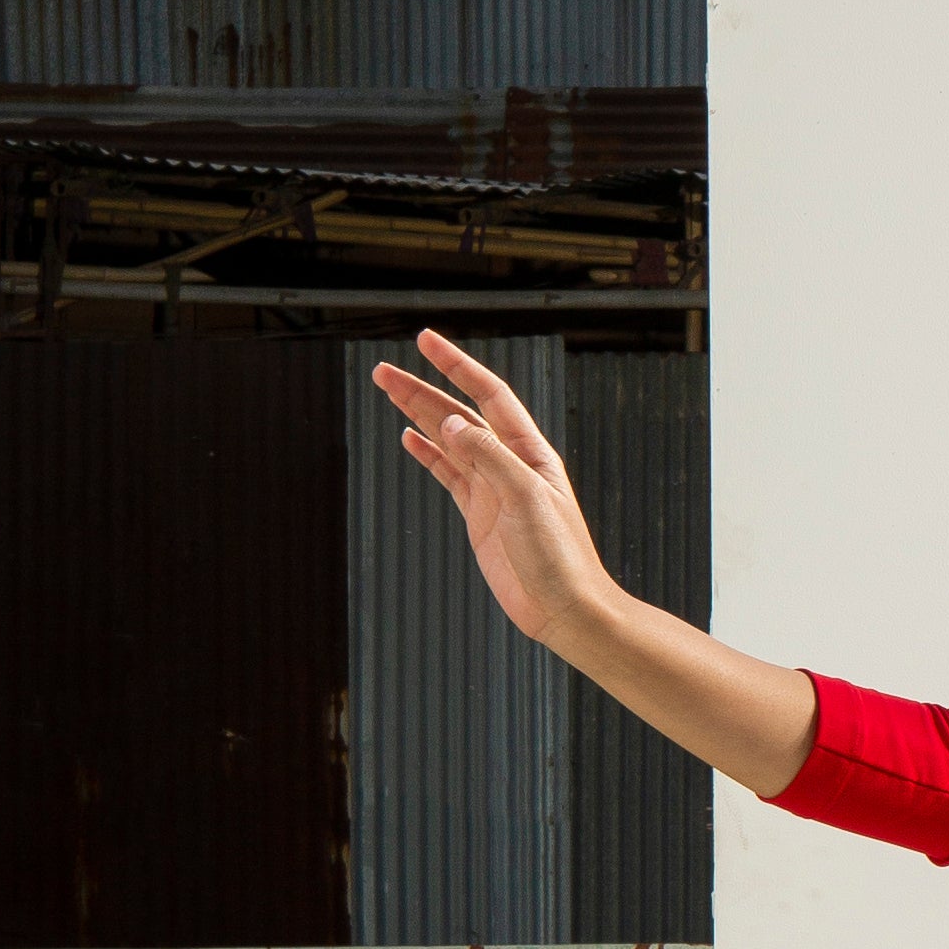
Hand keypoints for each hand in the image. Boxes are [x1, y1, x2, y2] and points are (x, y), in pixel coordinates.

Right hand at [370, 328, 617, 648]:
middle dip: (422, 388)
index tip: (425, 340)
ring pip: (448, 440)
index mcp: (530, 451)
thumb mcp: (526, 498)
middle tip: (383, 371)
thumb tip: (451, 421)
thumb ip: (490, 457)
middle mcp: (510, 463)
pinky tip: (409, 436)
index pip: (488, 394)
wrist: (565, 608)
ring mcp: (493, 488)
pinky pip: (449, 474)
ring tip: (388, 390)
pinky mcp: (480, 515)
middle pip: (458, 413)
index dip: (457, 365)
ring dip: (417, 415)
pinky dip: (428, 454)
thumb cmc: (560, 556)